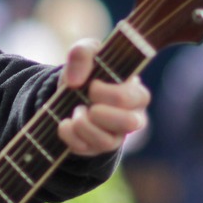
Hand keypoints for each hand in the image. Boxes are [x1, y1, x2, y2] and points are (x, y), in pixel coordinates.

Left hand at [57, 39, 150, 156]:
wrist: (69, 93)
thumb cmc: (88, 72)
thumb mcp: (85, 53)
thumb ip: (83, 53)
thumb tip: (75, 81)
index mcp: (137, 92)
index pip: (132, 97)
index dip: (107, 93)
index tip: (92, 85)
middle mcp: (133, 117)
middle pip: (129, 123)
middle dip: (99, 112)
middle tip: (87, 103)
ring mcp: (116, 136)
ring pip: (107, 142)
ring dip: (83, 124)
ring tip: (76, 112)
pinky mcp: (98, 149)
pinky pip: (86, 150)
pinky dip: (69, 135)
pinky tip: (65, 123)